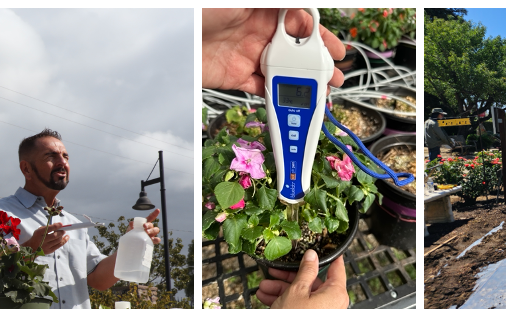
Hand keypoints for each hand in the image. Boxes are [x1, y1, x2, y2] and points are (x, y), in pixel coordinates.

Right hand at [26, 223, 68, 253]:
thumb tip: (59, 225)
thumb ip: (48, 227)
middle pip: (55, 236)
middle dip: (61, 232)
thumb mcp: (39, 230)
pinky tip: (66, 238)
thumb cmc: (37, 237)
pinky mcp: (49, 251)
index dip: (56, 226)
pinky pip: (59, 245)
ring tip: (65, 233)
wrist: (31, 248)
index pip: (48, 229)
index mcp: (39, 233)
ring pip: (58, 241)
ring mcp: (46, 246)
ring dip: (63, 236)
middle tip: (64, 229)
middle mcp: (42, 240)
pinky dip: (63, 241)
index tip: (61, 224)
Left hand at [130, 208, 161, 244]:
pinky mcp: (152, 241)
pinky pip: (157, 239)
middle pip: (152, 225)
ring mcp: (151, 235)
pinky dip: (156, 239)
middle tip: (144, 226)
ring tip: (146, 232)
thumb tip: (131, 223)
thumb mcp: (130, 229)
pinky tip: (151, 239)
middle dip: (148, 225)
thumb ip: (131, 226)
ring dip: (152, 230)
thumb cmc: (131, 235)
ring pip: (156, 230)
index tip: (158, 210)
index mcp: (145, 223)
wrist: (130, 244)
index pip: (151, 217)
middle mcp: (149, 228)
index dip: (154, 214)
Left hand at [202, 9, 344, 94]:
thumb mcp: (246, 1)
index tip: (335, 50)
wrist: (170, 35)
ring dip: (301, 83)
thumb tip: (305, 10)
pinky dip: (277, 95)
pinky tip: (291, 102)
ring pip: (281, 70)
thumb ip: (277, 5)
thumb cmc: (199, 10)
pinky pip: (260, 87)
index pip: (300, 24)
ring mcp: (247, 53)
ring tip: (319, 95)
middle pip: (294, 50)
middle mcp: (258, 31)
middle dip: (316, 64)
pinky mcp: (234, 75)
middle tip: (333, 78)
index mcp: (264, 10)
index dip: (319, 37)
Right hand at [259, 250, 348, 308]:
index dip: (327, 256)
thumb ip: (306, 271)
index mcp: (336, 295)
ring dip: (284, 291)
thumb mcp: (295, 292)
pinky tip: (268, 300)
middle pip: (314, 283)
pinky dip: (287, 304)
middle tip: (275, 271)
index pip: (337, 268)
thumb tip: (312, 256)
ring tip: (264, 288)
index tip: (321, 247)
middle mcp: (335, 308)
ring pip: (305, 297)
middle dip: (291, 277)